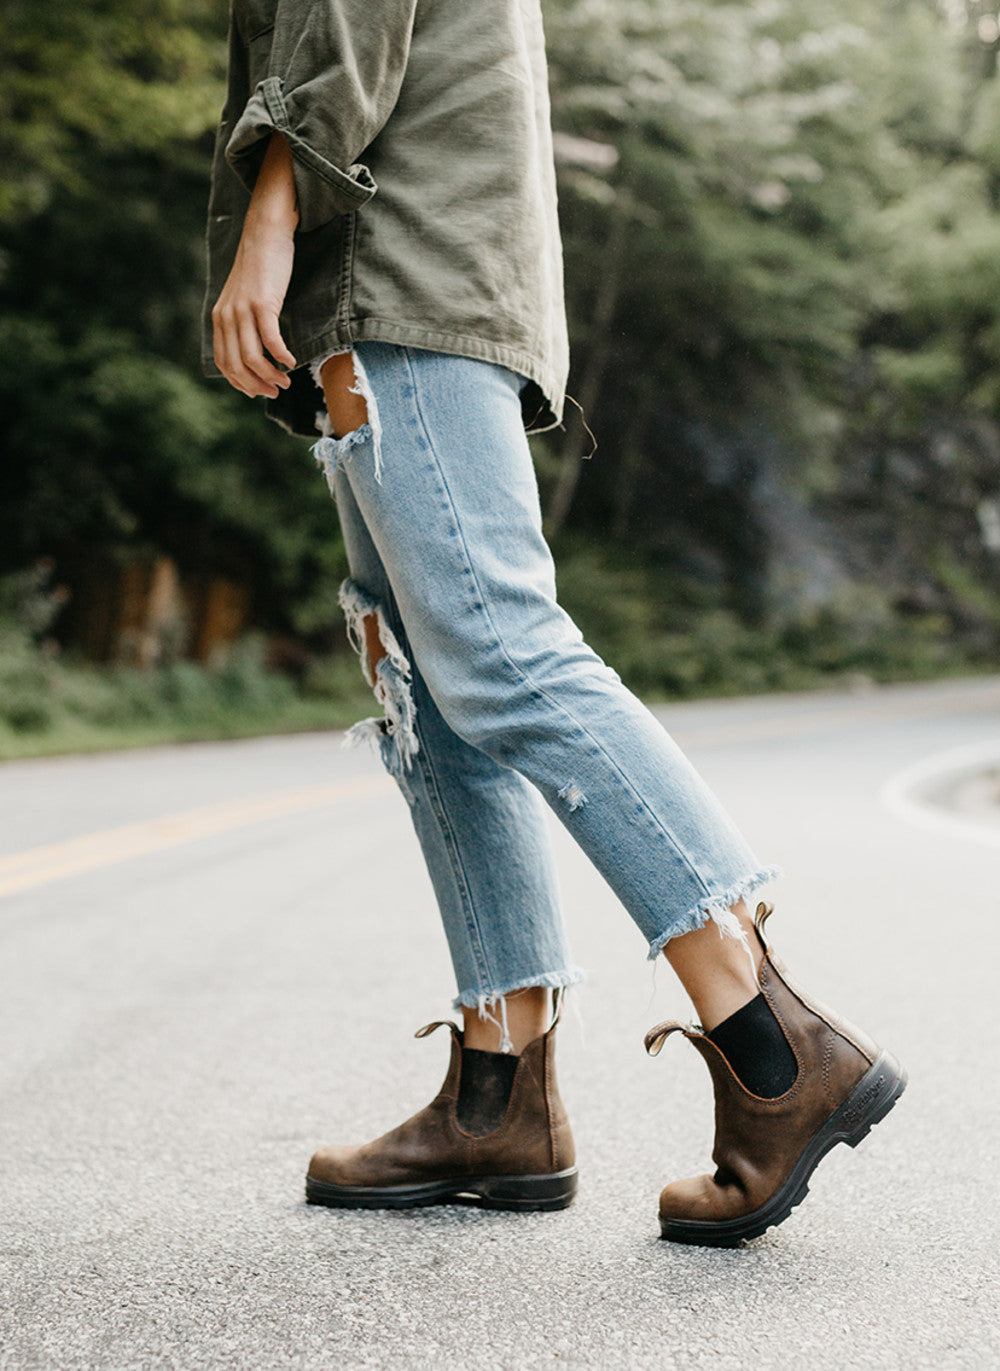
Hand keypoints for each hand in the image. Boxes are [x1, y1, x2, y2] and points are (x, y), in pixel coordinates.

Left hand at [212, 134, 298, 398]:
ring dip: (270, 376)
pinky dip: (281, 356)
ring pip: (252, 358)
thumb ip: (243, 322)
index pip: (223, 362)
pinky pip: (271, 340)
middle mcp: (227, 316)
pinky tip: (292, 362)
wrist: (265, 232)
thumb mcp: (244, 297)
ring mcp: (243, 310)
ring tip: (285, 382)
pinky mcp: (262, 303)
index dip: (240, 383)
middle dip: (256, 386)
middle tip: (275, 393)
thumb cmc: (261, 267)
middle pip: (236, 366)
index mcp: (220, 318)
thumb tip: (255, 350)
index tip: (259, 391)